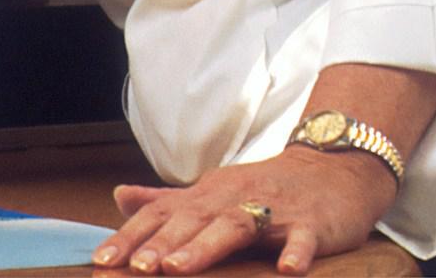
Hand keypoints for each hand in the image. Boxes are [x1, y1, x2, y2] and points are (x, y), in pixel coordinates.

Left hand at [92, 146, 395, 274]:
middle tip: (136, 267)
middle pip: (192, 220)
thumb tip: (118, 197)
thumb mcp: (212, 191)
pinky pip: (303, 238)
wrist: (332, 168)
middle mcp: (234, 198)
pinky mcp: (312, 223)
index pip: (162, 214)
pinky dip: (295, 252)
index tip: (102, 259)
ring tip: (179, 268)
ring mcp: (274, 209)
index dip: (132, 236)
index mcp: (207, 195)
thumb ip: (166, 199)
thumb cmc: (264, 188)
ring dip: (206, 246)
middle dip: (162, 244)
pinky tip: (286, 270)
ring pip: (236, 225)